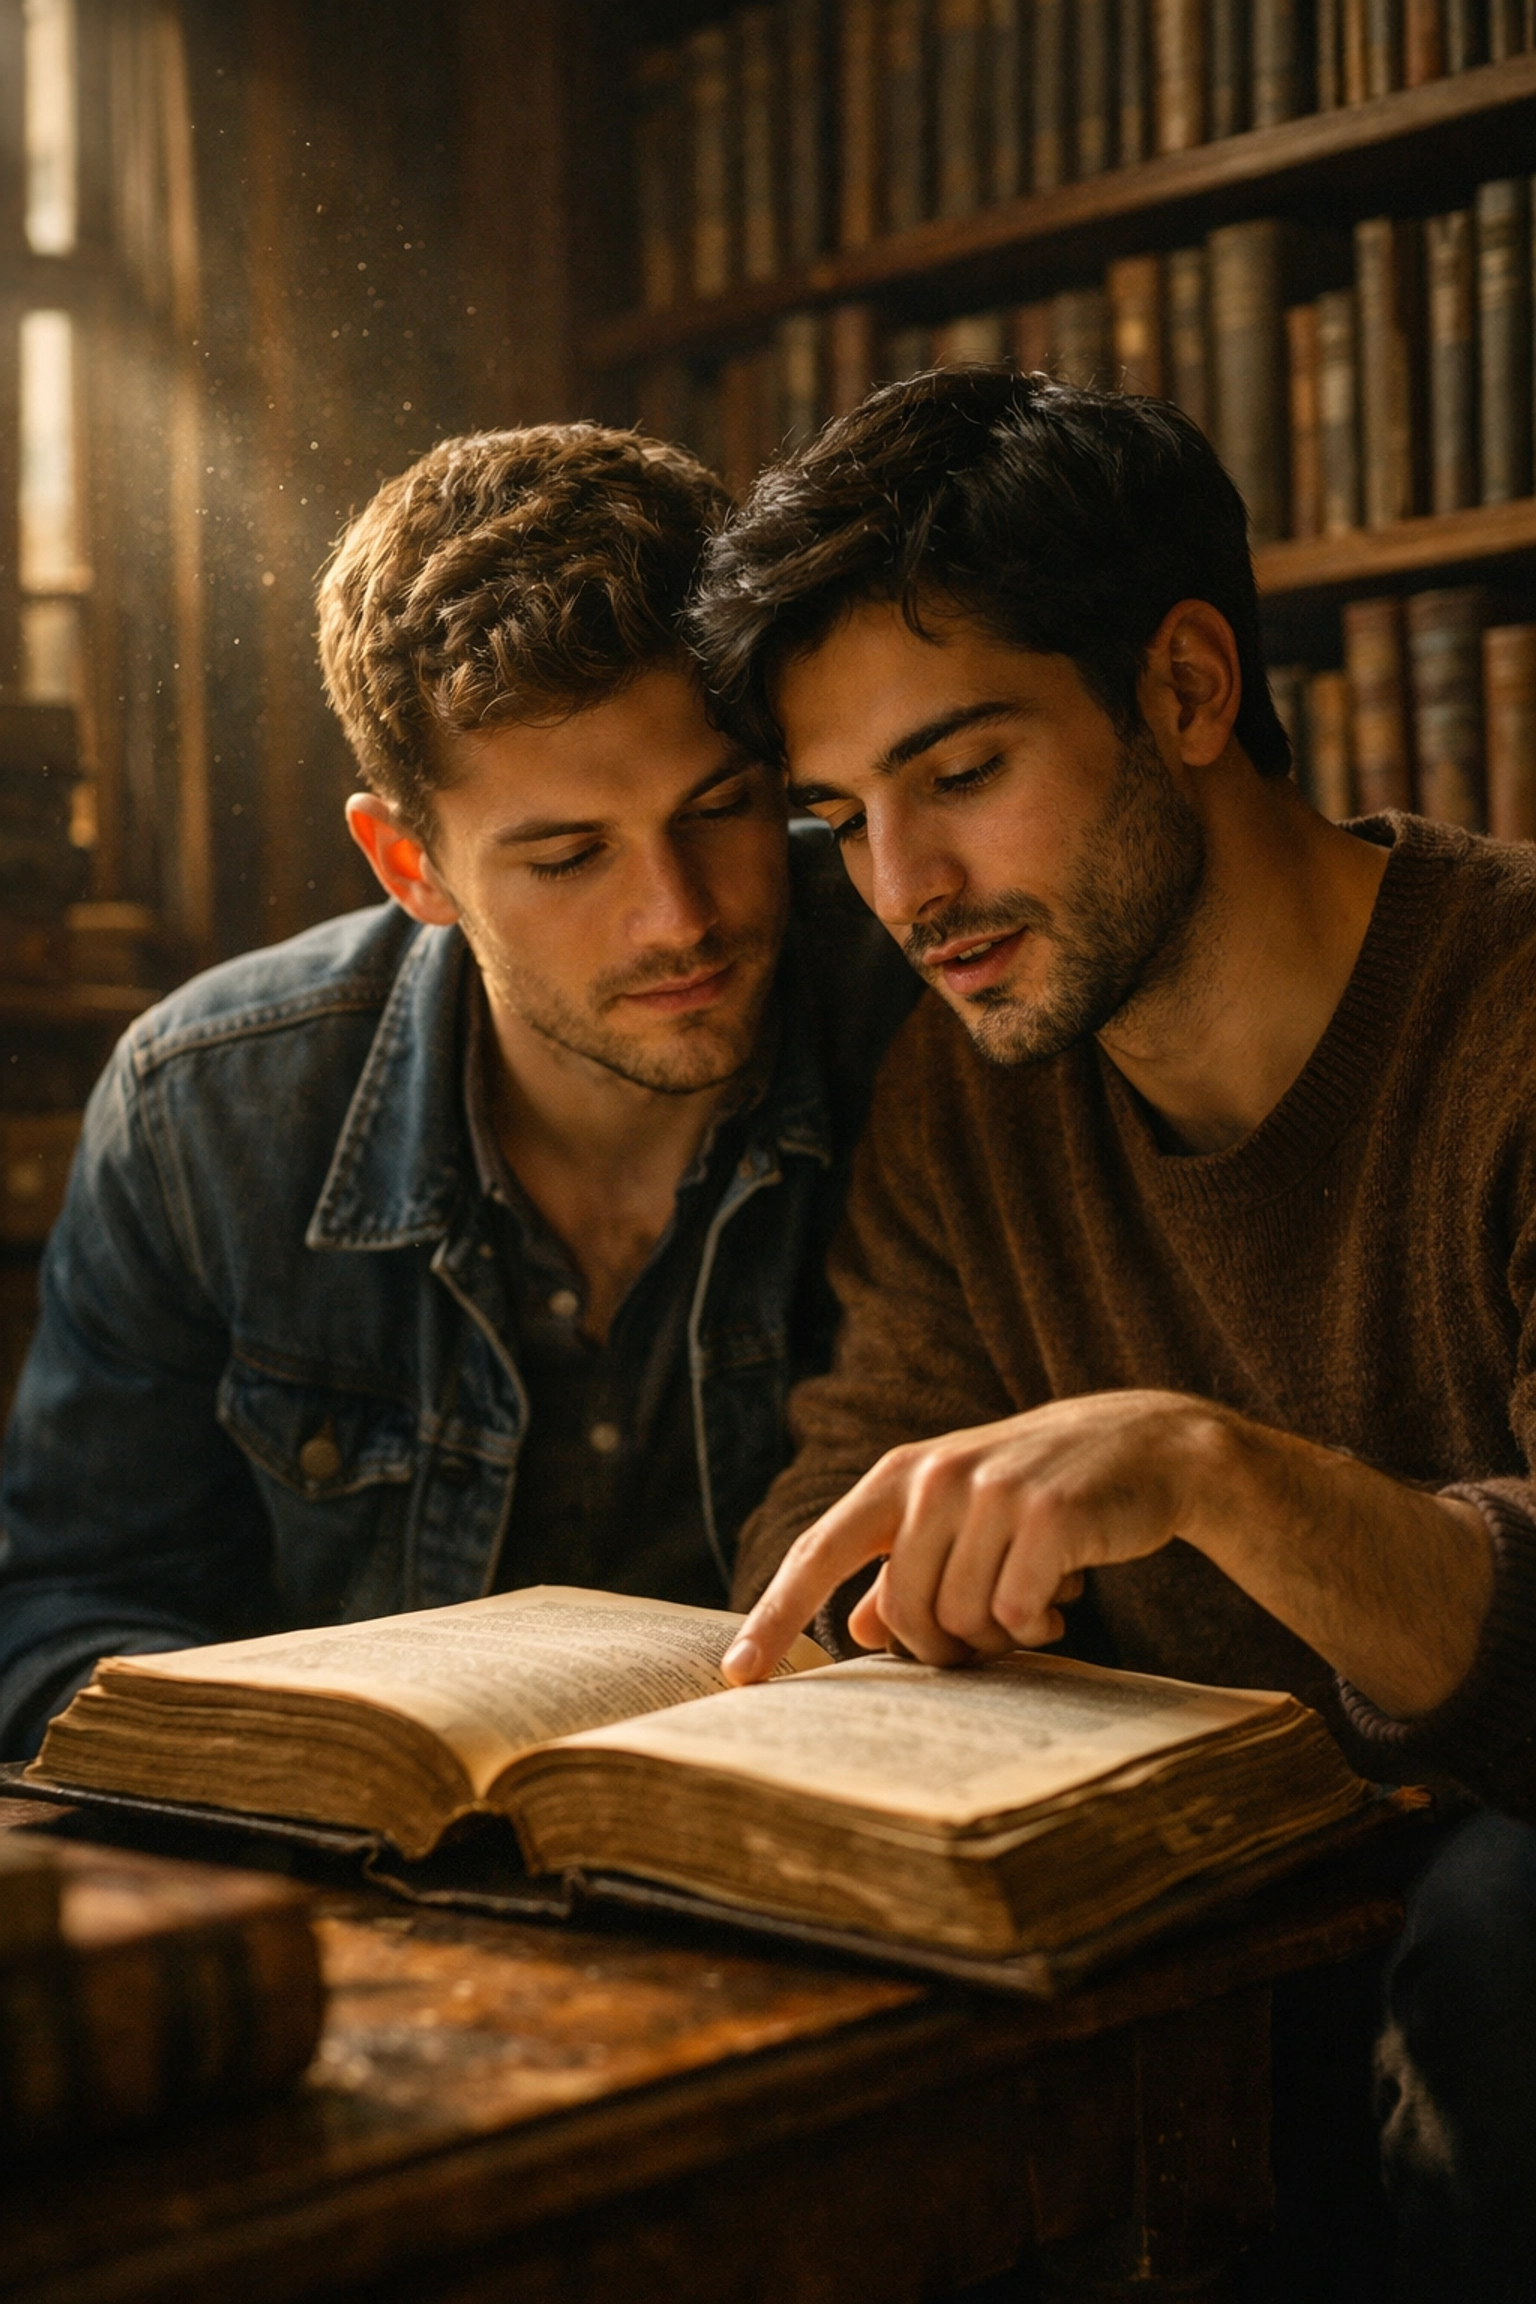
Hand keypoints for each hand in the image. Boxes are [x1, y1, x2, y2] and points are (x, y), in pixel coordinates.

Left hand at [723, 1390, 1226, 1683]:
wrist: (1149, 1444)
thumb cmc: (1043, 1493)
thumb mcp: (963, 1518)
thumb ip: (908, 1569)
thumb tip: (863, 1630)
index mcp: (898, 1476)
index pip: (819, 1551)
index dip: (774, 1616)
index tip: (736, 1676)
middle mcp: (934, 1476)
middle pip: (906, 1614)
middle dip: (945, 1648)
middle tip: (990, 1637)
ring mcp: (991, 1491)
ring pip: (964, 1621)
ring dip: (1002, 1633)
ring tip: (1035, 1601)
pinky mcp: (1047, 1513)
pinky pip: (1020, 1613)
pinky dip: (1040, 1623)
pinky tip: (1065, 1597)